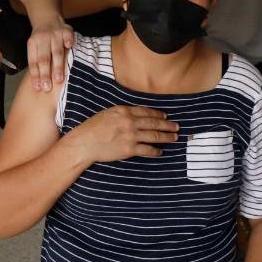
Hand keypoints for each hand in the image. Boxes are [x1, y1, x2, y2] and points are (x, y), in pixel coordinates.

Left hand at [26, 15, 74, 91]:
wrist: (47, 17)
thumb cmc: (41, 39)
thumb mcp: (34, 47)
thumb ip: (36, 62)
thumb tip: (38, 85)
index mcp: (33, 44)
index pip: (34, 62)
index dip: (35, 75)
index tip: (38, 88)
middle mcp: (43, 39)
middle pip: (44, 58)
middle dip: (45, 74)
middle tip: (48, 87)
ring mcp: (55, 34)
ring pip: (56, 51)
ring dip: (57, 66)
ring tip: (59, 80)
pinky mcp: (66, 30)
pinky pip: (68, 36)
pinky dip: (69, 42)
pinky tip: (70, 47)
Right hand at [62, 105, 178, 164]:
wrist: (84, 143)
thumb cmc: (92, 128)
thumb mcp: (108, 113)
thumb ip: (123, 113)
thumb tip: (136, 116)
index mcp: (124, 110)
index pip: (146, 111)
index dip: (158, 114)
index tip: (165, 117)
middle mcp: (130, 122)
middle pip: (154, 123)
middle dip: (167, 125)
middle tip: (177, 127)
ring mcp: (131, 136)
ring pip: (154, 136)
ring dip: (166, 137)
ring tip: (174, 138)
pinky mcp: (129, 149)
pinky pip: (147, 150)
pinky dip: (155, 151)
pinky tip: (160, 151)